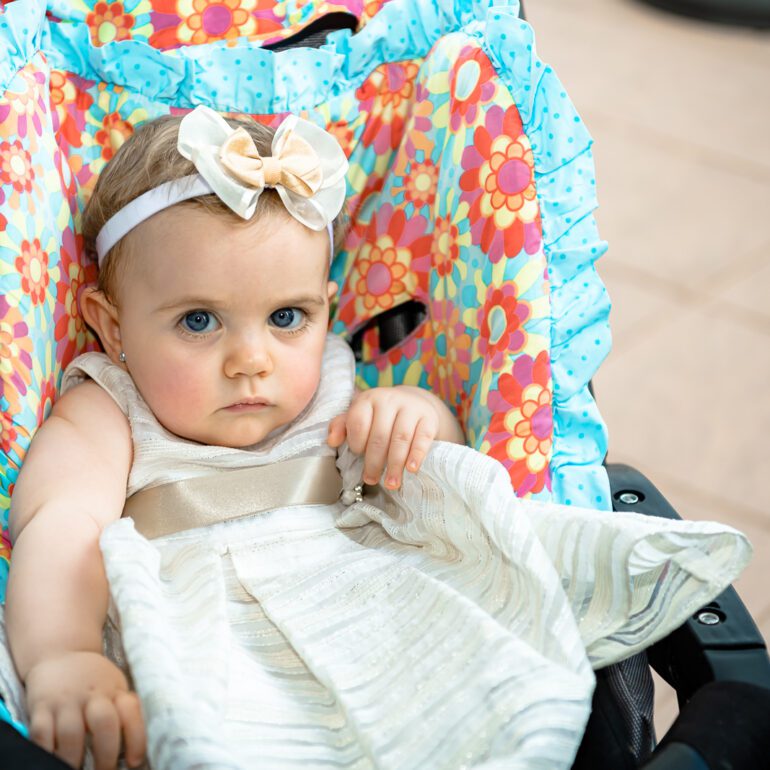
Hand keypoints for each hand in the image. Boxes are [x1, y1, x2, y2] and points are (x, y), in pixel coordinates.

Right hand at [25, 651, 145, 769]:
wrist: (61, 653)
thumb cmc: (94, 679)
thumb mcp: (115, 686)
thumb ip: (123, 710)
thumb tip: (133, 749)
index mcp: (115, 690)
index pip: (131, 712)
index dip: (137, 738)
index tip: (134, 762)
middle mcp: (92, 694)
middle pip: (104, 723)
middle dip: (105, 754)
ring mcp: (66, 700)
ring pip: (71, 733)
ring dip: (73, 759)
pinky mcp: (41, 706)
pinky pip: (41, 734)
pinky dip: (45, 752)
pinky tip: (52, 760)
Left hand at [327, 385, 463, 488]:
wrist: (414, 403)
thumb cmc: (381, 415)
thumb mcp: (360, 415)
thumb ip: (342, 426)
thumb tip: (332, 441)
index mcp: (368, 399)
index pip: (358, 423)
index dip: (356, 443)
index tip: (357, 456)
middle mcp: (389, 400)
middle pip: (379, 435)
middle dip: (374, 461)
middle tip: (371, 480)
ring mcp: (411, 408)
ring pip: (400, 438)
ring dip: (394, 464)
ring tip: (391, 483)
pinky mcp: (428, 418)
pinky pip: (422, 438)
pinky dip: (417, 455)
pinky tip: (411, 469)